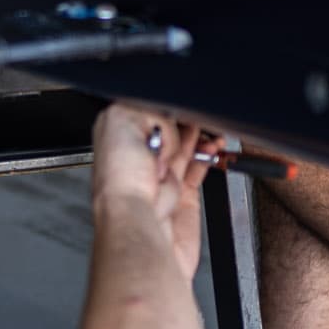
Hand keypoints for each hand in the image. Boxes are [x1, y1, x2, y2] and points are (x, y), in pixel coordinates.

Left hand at [90, 103, 215, 280]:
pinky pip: (199, 167)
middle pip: (168, 127)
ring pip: (187, 145)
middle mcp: (137, 156)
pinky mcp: (183, 193)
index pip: (144, 109)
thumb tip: (170, 119)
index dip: (163, 104)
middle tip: (197, 113)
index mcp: (116, 136)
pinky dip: (208, 155)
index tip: (179, 102)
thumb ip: (148, 110)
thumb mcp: (123, 121)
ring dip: (200, 134)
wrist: (139, 226)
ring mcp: (161, 175)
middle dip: (185, 119)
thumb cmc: (119, 184)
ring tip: (210, 128)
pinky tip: (212, 146)